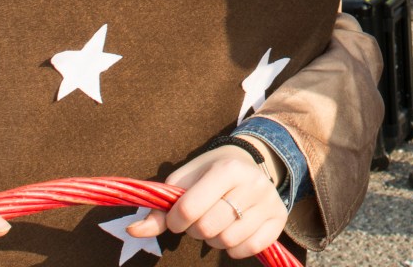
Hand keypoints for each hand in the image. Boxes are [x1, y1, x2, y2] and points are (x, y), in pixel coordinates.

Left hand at [126, 144, 288, 259]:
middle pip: (209, 228)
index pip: (190, 208)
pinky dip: (235, 249)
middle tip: (198, 220)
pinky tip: (232, 233)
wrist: (249, 163)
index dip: (175, 220)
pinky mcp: (279, 219)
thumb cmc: (208, 175)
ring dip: (213, 240)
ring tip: (216, 224)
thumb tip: (133, 231)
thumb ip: (160, 209)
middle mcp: (253, 183)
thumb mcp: (184, 182)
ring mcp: (269, 202)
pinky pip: (249, 249)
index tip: (176, 217)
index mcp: (227, 168)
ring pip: (228, 241)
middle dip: (195, 231)